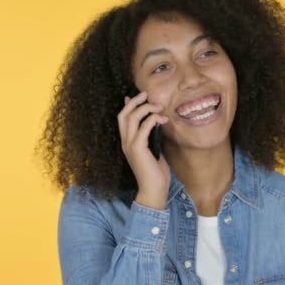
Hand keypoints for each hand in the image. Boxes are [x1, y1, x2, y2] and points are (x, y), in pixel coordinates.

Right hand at [117, 91, 170, 209]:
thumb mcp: (153, 151)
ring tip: (159, 107)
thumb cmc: (155, 173)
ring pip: (132, 118)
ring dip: (146, 109)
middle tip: (146, 95)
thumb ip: (151, 138)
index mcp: (127, 142)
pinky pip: (144, 127)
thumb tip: (155, 125)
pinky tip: (163, 120)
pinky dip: (153, 119)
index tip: (139, 97)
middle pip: (124, 115)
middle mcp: (125, 142)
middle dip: (135, 102)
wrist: (154, 189)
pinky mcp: (138, 148)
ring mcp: (129, 145)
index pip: (122, 119)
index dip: (128, 105)